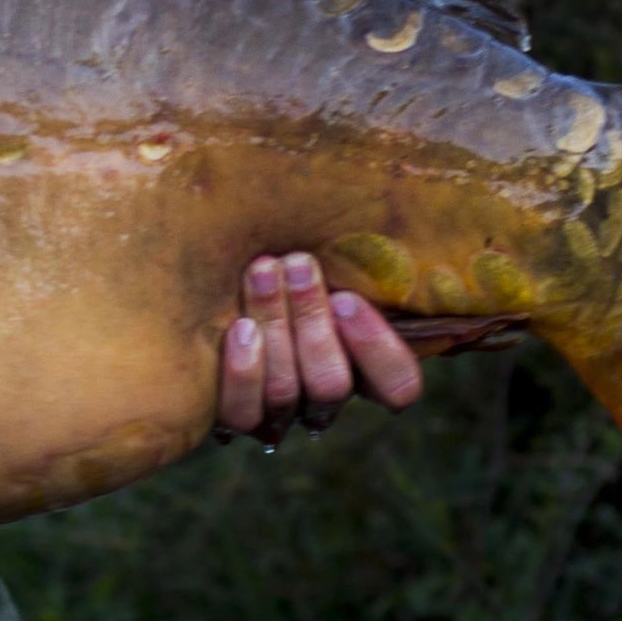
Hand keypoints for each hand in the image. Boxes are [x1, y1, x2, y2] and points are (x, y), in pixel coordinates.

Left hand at [216, 252, 421, 445]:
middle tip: (299, 265)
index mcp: (362, 365)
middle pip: (331, 384)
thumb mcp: (330, 251)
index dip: (377, 350)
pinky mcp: (236, 414)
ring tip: (263, 271)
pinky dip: (243, 371)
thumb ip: (365, 251)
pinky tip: (238, 327)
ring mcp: (280, 413)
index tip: (347, 299)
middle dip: (313, 321)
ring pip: (286, 391)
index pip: (398, 387)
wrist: (210, 280)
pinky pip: (242, 412)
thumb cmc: (283, 258)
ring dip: (275, 325)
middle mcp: (324, 398)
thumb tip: (411, 206)